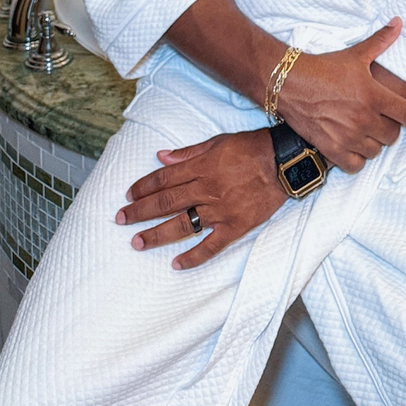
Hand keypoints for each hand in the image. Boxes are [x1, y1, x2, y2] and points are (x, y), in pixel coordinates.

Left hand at [116, 129, 284, 270]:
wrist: (284, 162)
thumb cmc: (251, 148)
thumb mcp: (218, 142)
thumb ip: (188, 153)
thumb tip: (161, 157)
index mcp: (201, 167)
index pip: (164, 179)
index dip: (143, 187)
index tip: (128, 196)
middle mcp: (206, 189)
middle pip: (166, 202)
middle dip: (140, 211)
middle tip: (121, 219)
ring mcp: (220, 210)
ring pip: (182, 225)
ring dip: (157, 234)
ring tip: (137, 242)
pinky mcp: (235, 226)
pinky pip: (211, 245)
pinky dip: (194, 256)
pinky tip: (177, 264)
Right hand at [278, 18, 405, 172]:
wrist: (289, 83)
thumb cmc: (324, 68)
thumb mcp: (356, 54)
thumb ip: (381, 40)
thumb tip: (399, 22)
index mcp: (374, 96)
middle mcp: (364, 119)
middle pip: (393, 135)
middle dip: (391, 128)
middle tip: (383, 120)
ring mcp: (348, 136)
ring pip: (376, 150)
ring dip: (374, 142)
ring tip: (366, 131)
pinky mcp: (332, 149)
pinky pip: (356, 165)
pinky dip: (357, 158)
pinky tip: (353, 147)